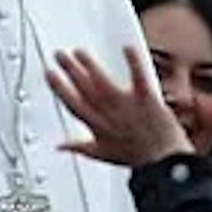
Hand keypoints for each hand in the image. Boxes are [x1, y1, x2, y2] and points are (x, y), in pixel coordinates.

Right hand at [48, 46, 192, 167]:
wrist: (163, 162)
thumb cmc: (136, 158)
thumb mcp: (102, 155)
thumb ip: (79, 146)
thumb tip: (60, 146)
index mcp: (97, 126)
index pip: (73, 104)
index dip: (59, 88)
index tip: (49, 74)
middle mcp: (108, 114)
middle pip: (84, 88)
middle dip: (70, 70)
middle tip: (59, 54)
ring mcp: (126, 105)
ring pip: (102, 81)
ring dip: (89, 65)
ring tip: (79, 52)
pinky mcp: (146, 99)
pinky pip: (138, 77)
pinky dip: (133, 62)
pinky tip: (127, 48)